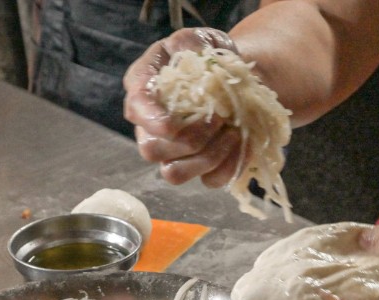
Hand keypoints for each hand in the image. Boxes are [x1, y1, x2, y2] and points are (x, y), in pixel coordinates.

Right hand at [122, 28, 245, 186]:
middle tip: (221, 117)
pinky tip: (242, 145)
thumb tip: (183, 49)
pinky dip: (228, 166)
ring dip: (208, 157)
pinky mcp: (198, 168)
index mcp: (145, 90)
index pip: (136, 109)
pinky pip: (208, 180)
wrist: (237, 79)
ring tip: (233, 133)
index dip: (151, 121)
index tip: (171, 125)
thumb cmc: (210, 58)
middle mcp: (151, 127)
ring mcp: (173, 153)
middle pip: (152, 150)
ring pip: (175, 174)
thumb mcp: (201, 41)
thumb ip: (189, 43)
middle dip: (190, 138)